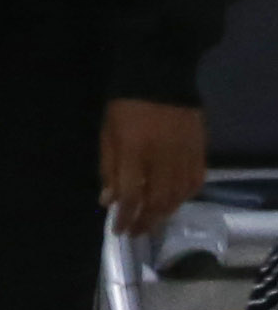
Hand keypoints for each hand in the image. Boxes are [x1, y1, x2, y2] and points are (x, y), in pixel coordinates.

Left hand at [104, 97, 208, 240]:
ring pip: (178, 195)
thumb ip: (108, 168)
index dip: (125, 216)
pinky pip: (195, 182)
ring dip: (164, 213)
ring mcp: (184, 154)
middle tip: (135, 232)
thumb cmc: (126, 106)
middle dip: (145, 220)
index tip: (118, 230)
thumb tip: (108, 201)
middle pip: (157, 200)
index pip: (130, 194)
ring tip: (151, 221)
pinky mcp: (200, 151)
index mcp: (134, 151)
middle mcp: (162, 157)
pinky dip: (184, 197)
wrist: (160, 77)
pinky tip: (173, 203)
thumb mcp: (107, 134)